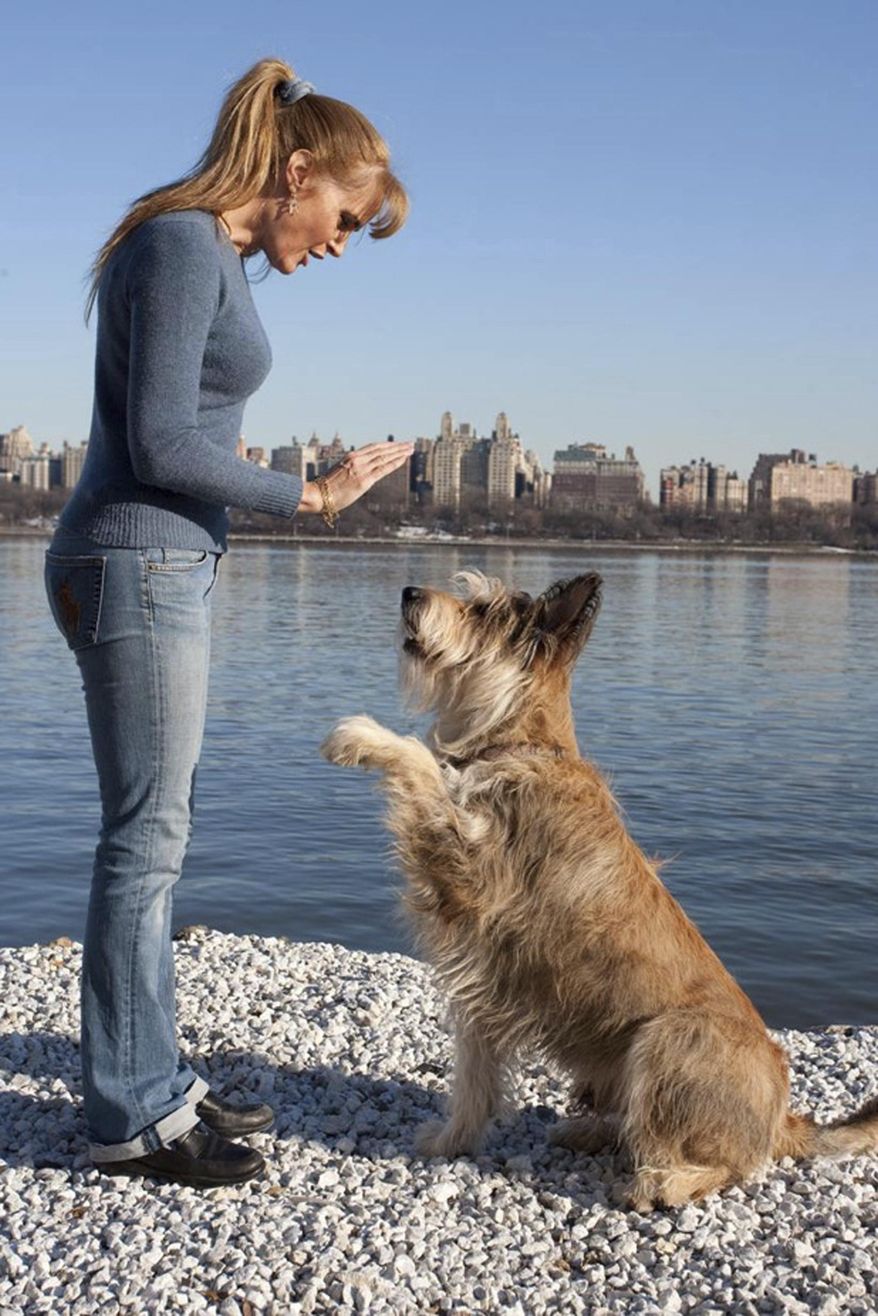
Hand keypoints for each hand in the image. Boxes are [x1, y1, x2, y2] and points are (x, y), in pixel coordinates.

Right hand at [299, 441, 414, 516]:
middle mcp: (357, 460)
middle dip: (397, 446)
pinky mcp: (365, 480)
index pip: (373, 448)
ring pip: (385, 457)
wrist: (317, 495)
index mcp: (350, 457)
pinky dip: (395, 462)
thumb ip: (350, 471)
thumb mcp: (338, 474)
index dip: (386, 445)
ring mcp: (361, 469)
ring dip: (400, 452)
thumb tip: (356, 475)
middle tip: (409, 443)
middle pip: (382, 449)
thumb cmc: (325, 489)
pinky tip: (404, 459)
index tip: (396, 444)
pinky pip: (384, 469)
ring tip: (410, 449)